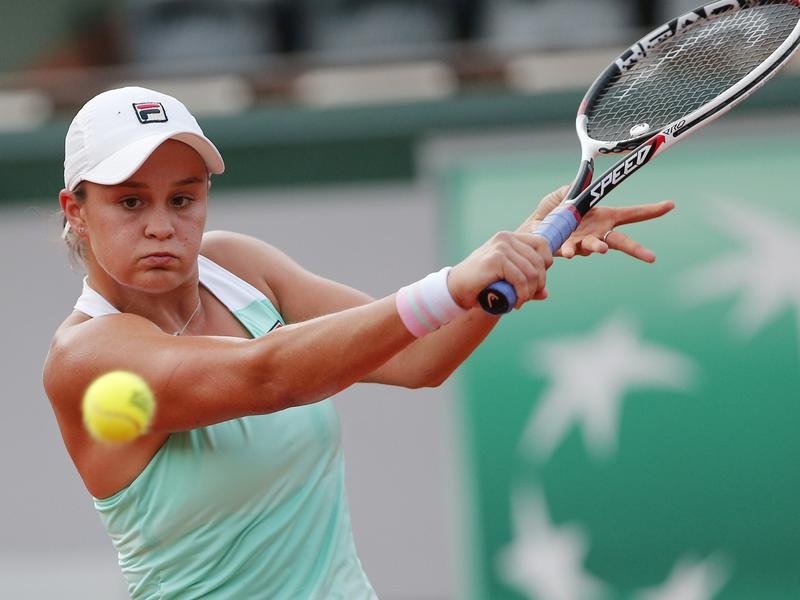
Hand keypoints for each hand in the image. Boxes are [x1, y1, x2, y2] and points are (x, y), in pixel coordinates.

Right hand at [448, 231, 552, 310]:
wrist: (455, 289)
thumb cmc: (480, 285)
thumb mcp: (506, 282)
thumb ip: (525, 284)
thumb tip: (545, 294)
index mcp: (509, 238)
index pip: (542, 244)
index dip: (545, 264)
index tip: (535, 282)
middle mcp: (505, 238)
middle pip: (539, 261)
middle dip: (538, 283)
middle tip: (527, 297)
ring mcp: (500, 248)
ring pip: (531, 272)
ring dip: (529, 292)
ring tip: (520, 301)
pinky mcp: (495, 260)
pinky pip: (520, 279)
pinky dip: (522, 294)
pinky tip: (516, 302)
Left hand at [519, 185, 674, 262]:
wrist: (530, 230)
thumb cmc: (550, 213)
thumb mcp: (564, 194)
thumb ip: (577, 188)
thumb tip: (586, 178)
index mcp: (602, 216)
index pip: (631, 214)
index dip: (650, 211)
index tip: (670, 206)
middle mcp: (597, 232)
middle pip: (623, 241)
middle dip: (637, 250)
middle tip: (651, 257)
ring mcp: (584, 243)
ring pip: (598, 247)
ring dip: (598, 247)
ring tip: (600, 249)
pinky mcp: (569, 250)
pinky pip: (573, 250)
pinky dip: (569, 249)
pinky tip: (566, 250)